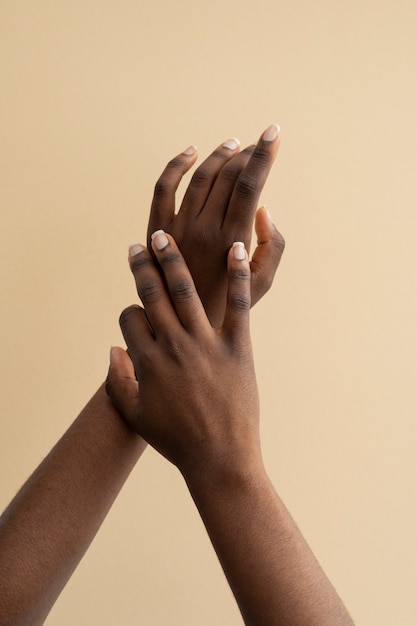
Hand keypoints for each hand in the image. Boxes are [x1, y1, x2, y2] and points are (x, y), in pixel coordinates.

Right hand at [109, 231, 259, 477]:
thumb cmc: (176, 440)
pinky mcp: (238, 347)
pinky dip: (238, 274)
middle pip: (152, 295)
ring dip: (172, 260)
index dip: (129, 311)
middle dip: (142, 266)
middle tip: (139, 244)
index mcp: (148, 362)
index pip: (129, 318)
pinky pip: (238, 304)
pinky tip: (235, 248)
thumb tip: (112, 350)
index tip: (137, 312)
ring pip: (186, 292)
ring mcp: (206, 344)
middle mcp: (174, 346)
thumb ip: (117, 382)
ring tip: (164, 237)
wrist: (220, 459)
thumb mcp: (135, 415)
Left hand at [147, 124, 284, 326]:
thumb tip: (264, 208)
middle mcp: (205, 228)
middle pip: (227, 176)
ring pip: (199, 176)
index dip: (264, 154)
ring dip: (218, 155)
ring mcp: (177, 227)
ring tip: (232, 145)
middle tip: (257, 144)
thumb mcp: (264, 282)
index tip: (274, 132)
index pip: (250, 184)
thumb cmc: (229, 304)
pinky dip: (176, 165)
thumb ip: (273, 244)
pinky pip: (164, 187)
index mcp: (234, 239)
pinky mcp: (156, 229)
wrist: (182, 325)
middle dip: (246, 154)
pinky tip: (191, 153)